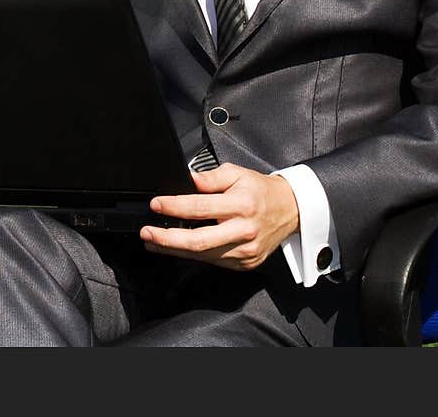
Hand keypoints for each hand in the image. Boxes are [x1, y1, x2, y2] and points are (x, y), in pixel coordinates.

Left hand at [139, 163, 299, 270]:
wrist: (290, 210)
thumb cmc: (261, 190)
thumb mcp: (237, 173)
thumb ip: (210, 178)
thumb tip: (187, 179)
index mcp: (241, 205)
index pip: (201, 208)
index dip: (175, 207)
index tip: (156, 205)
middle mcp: (243, 231)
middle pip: (199, 241)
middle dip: (167, 239)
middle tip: (147, 233)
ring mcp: (245, 252)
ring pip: (203, 255)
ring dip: (175, 250)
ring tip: (155, 242)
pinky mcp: (245, 264)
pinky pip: (214, 261)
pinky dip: (193, 255)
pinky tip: (178, 248)